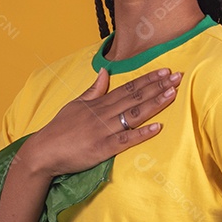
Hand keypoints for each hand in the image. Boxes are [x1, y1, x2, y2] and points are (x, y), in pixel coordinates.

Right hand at [24, 67, 181, 177]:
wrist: (43, 151)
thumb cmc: (59, 129)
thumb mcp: (75, 104)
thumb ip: (94, 89)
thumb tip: (105, 70)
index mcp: (98, 103)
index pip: (128, 87)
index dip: (148, 79)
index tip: (165, 71)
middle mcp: (103, 114)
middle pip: (135, 97)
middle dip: (158, 86)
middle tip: (178, 76)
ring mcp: (103, 130)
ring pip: (134, 114)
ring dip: (155, 103)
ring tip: (172, 93)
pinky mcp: (102, 148)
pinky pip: (125, 140)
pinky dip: (142, 133)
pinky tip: (158, 127)